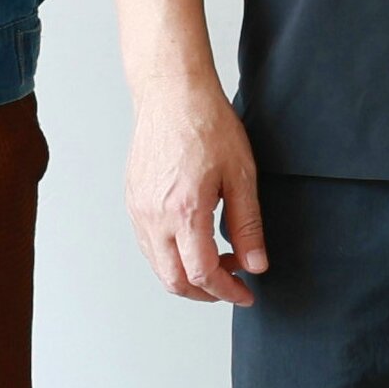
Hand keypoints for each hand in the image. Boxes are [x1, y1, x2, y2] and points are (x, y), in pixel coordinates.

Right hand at [127, 78, 268, 304]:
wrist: (172, 93)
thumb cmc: (207, 124)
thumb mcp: (241, 176)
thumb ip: (248, 225)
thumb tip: (255, 264)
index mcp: (184, 212)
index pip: (203, 274)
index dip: (227, 291)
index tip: (246, 293)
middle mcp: (155, 217)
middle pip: (174, 281)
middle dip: (206, 293)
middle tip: (232, 283)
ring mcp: (139, 210)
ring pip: (158, 266)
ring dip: (187, 275)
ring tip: (219, 259)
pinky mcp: (133, 201)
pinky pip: (148, 244)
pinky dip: (171, 256)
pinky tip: (194, 241)